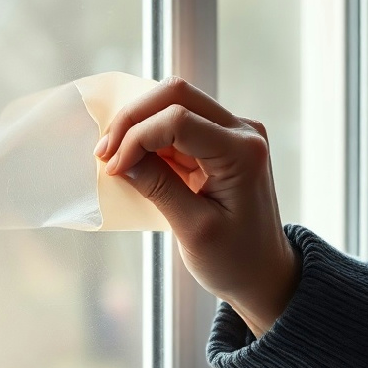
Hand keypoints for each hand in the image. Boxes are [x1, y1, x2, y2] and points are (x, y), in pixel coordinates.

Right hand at [96, 77, 298, 335]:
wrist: (264, 272)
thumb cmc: (235, 259)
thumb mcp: (193, 229)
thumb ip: (158, 187)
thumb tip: (121, 159)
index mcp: (242, 152)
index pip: (178, 120)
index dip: (136, 137)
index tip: (112, 169)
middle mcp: (243, 131)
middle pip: (176, 95)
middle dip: (133, 119)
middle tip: (104, 153)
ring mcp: (234, 132)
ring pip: (175, 103)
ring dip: (139, 125)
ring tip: (114, 157)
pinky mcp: (221, 140)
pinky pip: (179, 123)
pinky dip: (151, 137)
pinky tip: (132, 159)